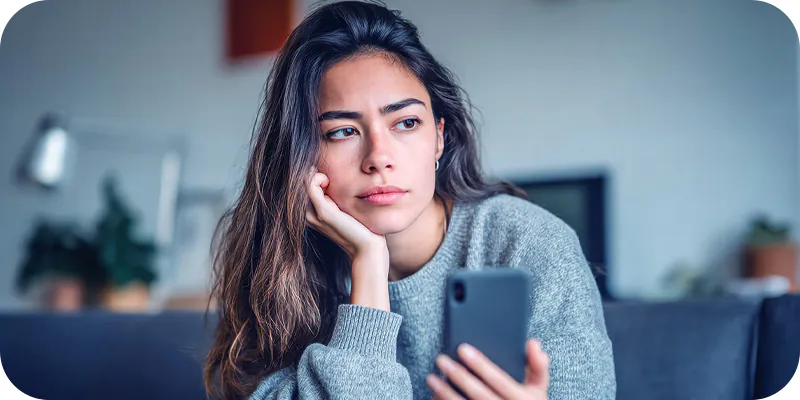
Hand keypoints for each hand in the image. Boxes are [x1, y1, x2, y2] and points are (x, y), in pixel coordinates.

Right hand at [305, 168, 390, 310]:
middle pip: (298, 186)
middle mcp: (308, 216)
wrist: (367, 248)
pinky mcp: (323, 212)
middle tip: (327, 179)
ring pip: (302, 184)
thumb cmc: (359, 229)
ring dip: (313, 175)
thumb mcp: (342, 210)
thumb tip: (332, 182)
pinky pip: (310, 186)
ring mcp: (313, 215)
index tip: (326, 179)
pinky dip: (317, 177)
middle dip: (310, 175)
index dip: (310, 178)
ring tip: (327, 180)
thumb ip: (334, 199)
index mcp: (311, 216)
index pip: (300, 189)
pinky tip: (328, 181)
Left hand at [427, 339, 549, 399]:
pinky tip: (435, 396)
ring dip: (445, 393)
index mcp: (522, 399)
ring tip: (431, 378)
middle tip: (441, 359)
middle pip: (478, 394)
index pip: (499, 380)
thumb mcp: (539, 388)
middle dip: (458, 375)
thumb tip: (532, 343)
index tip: (462, 348)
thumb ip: (538, 366)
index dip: (481, 364)